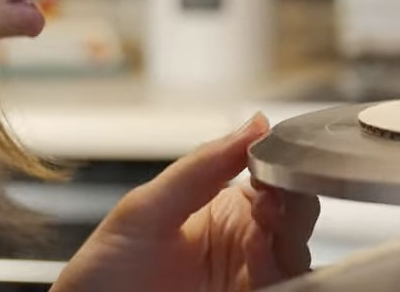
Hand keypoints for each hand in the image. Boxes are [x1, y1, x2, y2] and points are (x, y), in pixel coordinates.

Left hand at [53, 113, 320, 291]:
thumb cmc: (103, 273)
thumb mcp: (145, 208)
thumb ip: (202, 165)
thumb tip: (256, 123)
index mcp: (224, 209)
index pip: (273, 179)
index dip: (281, 168)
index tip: (272, 166)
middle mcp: (243, 244)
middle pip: (296, 216)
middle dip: (293, 203)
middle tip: (271, 201)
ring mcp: (249, 279)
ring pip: (297, 253)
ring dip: (288, 237)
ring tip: (263, 230)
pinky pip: (288, 286)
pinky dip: (282, 272)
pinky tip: (259, 260)